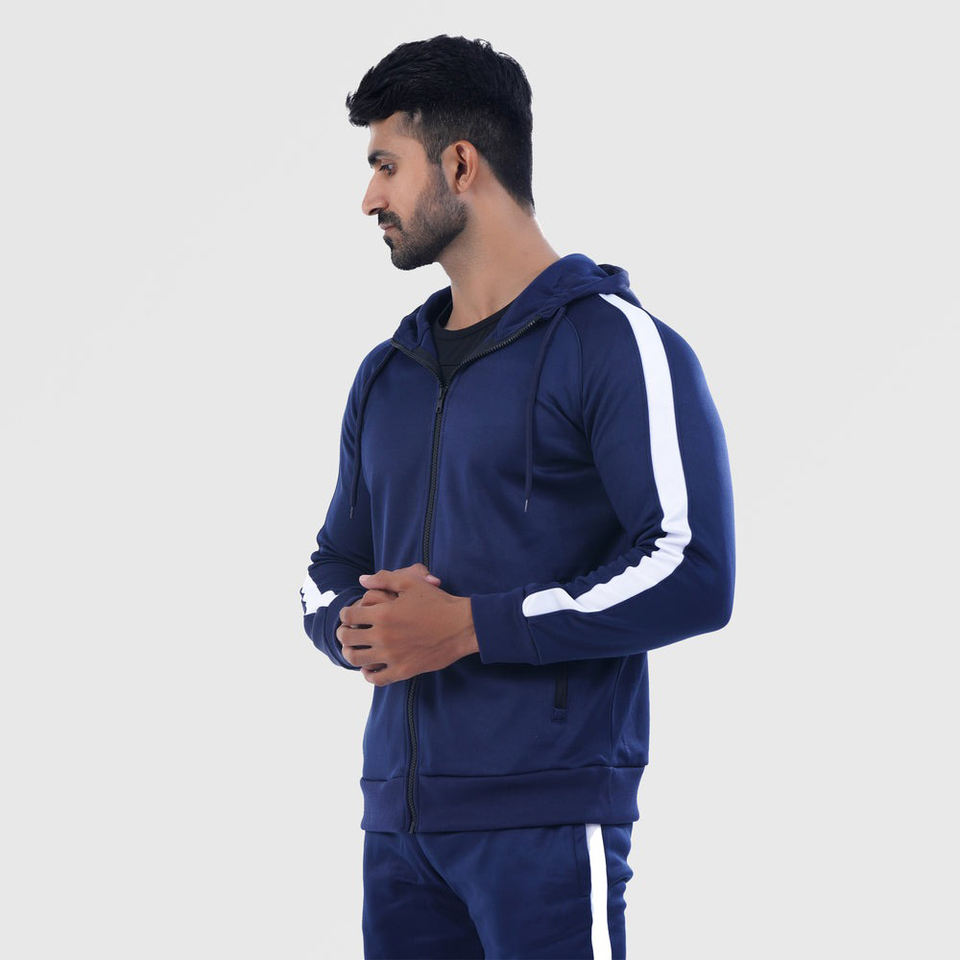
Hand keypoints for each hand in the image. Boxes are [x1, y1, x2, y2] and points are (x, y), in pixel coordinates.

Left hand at [337, 563, 478, 684]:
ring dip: (350, 653)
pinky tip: (370, 667)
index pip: (348, 616)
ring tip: (355, 649)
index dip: (345, 614)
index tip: (349, 615)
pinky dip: (368, 674)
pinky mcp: (403, 671)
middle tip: (347, 632)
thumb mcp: (411, 583)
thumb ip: (383, 579)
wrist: (462, 626)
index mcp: (383, 613)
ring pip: (356, 659)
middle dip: (343, 633)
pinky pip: (376, 678)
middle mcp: (383, 636)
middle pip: (348, 638)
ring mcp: (392, 656)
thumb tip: (361, 580)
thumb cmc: (438, 601)